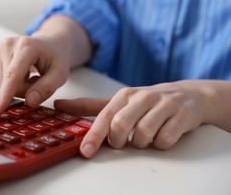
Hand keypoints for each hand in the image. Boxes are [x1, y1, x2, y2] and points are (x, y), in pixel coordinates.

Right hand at [0, 15, 91, 116]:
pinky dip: (4, 87)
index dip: (4, 96)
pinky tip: (17, 77)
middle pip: (6, 85)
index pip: (12, 75)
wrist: (50, 45)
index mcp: (26, 46)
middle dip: (21, 92)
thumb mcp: (60, 74)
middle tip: (36, 81)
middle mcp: (8, 45)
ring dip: (14, 90)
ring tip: (28, 77)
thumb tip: (30, 102)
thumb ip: (47, 88)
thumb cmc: (55, 58)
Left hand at [54, 80, 226, 157]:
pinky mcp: (181, 116)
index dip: (93, 136)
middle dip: (119, 141)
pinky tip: (162, 134)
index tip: (85, 152)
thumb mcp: (118, 101)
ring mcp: (163, 105)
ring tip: (144, 136)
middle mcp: (142, 97)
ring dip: (141, 144)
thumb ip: (88, 106)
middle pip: (121, 126)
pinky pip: (165, 140)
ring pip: (143, 136)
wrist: (188, 94)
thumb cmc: (147, 101)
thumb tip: (58, 105)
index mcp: (124, 95)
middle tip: (122, 141)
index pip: (104, 117)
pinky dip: (160, 144)